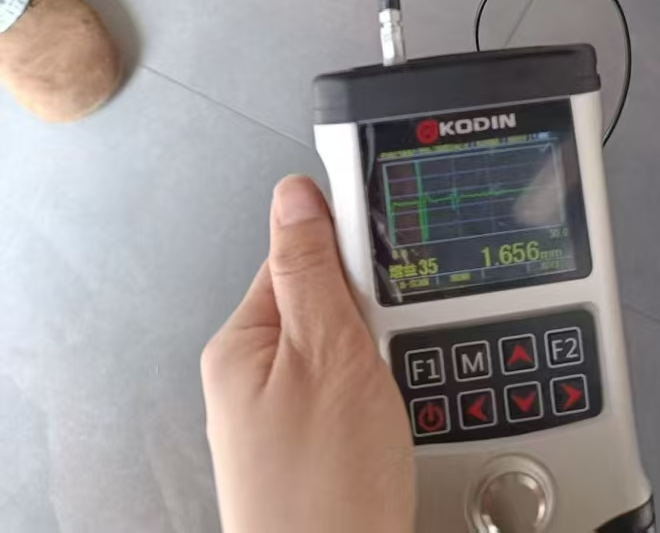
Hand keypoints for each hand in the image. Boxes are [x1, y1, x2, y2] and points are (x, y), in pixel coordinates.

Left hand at [202, 175, 414, 532]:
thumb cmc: (324, 495)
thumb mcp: (326, 357)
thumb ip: (311, 271)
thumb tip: (295, 194)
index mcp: (242, 342)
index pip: (296, 253)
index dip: (347, 251)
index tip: (382, 251)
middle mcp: (253, 374)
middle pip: (323, 298)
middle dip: (369, 312)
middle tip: (383, 347)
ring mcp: (281, 410)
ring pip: (343, 343)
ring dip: (377, 353)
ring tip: (387, 391)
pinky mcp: (311, 439)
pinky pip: (348, 384)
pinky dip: (376, 388)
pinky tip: (386, 414)